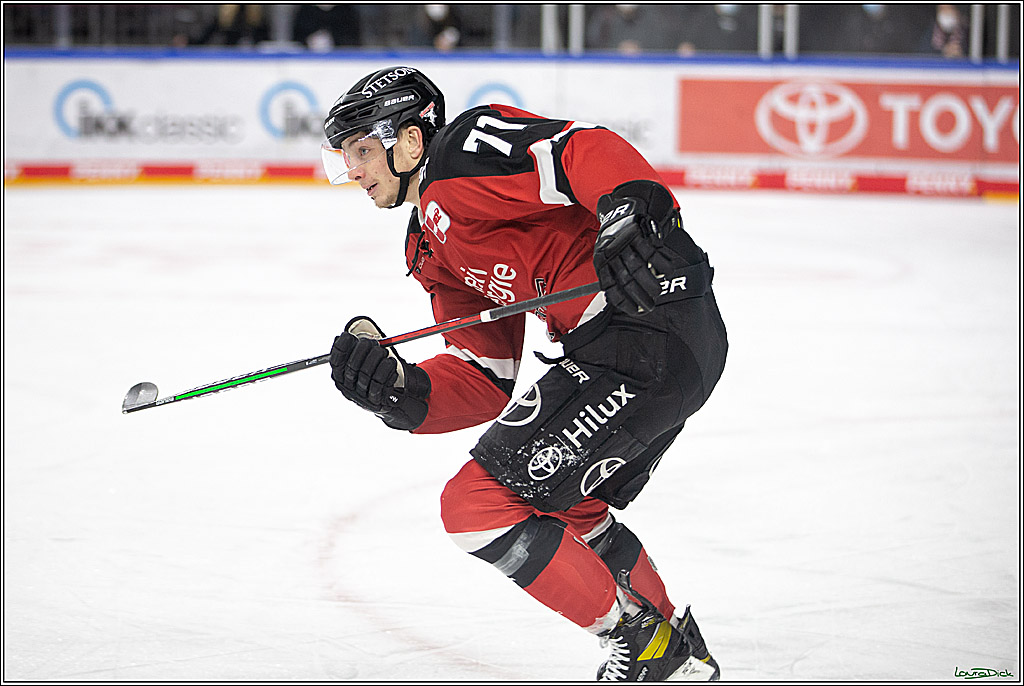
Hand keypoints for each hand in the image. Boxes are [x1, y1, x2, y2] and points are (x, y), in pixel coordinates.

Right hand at [330, 316, 430, 430]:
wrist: (386, 397)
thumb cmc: (372, 374)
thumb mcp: (361, 362)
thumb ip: (353, 350)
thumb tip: (344, 337)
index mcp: (340, 377)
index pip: (336, 362)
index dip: (341, 348)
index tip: (349, 336)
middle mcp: (348, 388)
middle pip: (352, 367)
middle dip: (363, 350)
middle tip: (373, 342)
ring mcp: (361, 395)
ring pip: (367, 374)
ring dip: (377, 358)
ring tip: (384, 352)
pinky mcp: (376, 400)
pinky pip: (380, 384)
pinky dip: (387, 370)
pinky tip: (391, 363)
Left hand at [594, 180, 678, 314]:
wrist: (623, 207)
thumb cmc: (616, 237)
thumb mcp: (606, 254)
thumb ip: (613, 273)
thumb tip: (621, 298)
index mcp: (602, 261)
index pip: (612, 287)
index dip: (624, 302)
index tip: (635, 311)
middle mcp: (613, 254)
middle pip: (628, 280)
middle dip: (640, 297)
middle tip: (650, 306)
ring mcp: (626, 243)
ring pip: (640, 268)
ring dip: (651, 283)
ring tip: (659, 292)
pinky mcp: (639, 233)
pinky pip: (652, 252)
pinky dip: (661, 263)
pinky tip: (668, 271)